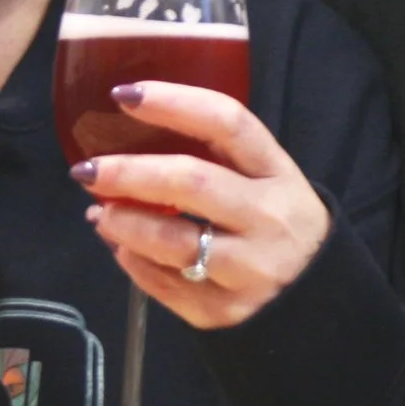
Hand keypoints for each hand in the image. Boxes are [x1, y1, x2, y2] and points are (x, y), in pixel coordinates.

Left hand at [69, 82, 332, 328]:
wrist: (316, 296)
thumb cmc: (275, 222)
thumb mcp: (267, 179)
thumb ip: (215, 158)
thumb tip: (126, 144)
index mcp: (277, 173)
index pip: (228, 124)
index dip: (174, 103)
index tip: (125, 95)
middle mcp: (267, 217)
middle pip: (192, 183)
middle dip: (130, 173)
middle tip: (88, 170)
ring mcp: (248, 269)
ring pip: (173, 242)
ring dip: (123, 223)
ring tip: (98, 212)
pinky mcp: (225, 310)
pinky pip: (165, 284)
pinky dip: (134, 262)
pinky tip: (123, 246)